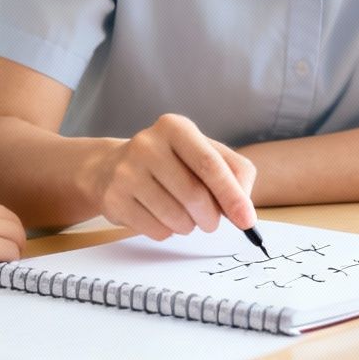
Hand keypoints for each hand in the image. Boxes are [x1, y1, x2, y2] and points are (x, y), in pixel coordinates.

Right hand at [87, 114, 256, 238]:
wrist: (111, 167)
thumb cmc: (170, 162)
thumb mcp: (204, 153)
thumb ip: (235, 172)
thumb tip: (244, 206)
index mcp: (175, 127)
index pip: (209, 164)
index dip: (232, 195)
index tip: (247, 221)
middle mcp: (147, 144)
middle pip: (194, 195)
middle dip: (211, 217)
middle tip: (211, 222)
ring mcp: (126, 171)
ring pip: (176, 217)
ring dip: (189, 226)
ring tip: (184, 215)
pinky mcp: (114, 198)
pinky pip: (156, 230)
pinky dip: (168, 231)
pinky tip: (160, 216)